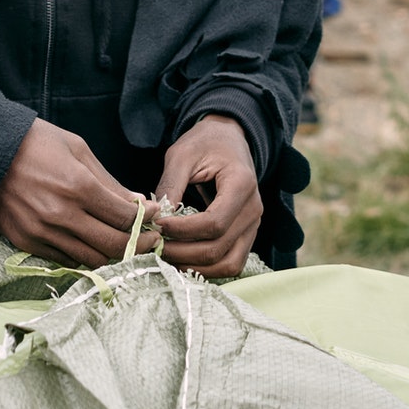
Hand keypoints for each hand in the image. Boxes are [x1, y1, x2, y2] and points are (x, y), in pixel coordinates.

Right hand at [0, 119, 150, 267]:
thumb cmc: (34, 142)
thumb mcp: (77, 148)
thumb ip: (109, 181)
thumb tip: (140, 203)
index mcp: (78, 186)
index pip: (126, 217)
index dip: (148, 220)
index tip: (156, 215)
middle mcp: (61, 215)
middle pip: (114, 245)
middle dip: (141, 244)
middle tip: (152, 239)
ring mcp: (42, 233)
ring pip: (91, 259)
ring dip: (114, 255)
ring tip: (126, 244)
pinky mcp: (25, 243)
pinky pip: (65, 261)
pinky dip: (84, 256)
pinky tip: (93, 243)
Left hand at [153, 114, 261, 277]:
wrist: (228, 140)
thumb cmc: (205, 143)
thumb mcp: (182, 155)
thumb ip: (170, 185)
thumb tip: (157, 218)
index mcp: (241, 184)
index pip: (214, 222)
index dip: (183, 230)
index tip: (157, 224)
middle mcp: (254, 209)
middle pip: (218, 248)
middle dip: (182, 252)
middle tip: (154, 245)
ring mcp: (253, 225)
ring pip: (227, 263)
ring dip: (195, 266)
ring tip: (167, 256)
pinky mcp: (247, 235)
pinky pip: (231, 263)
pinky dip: (208, 269)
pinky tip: (183, 260)